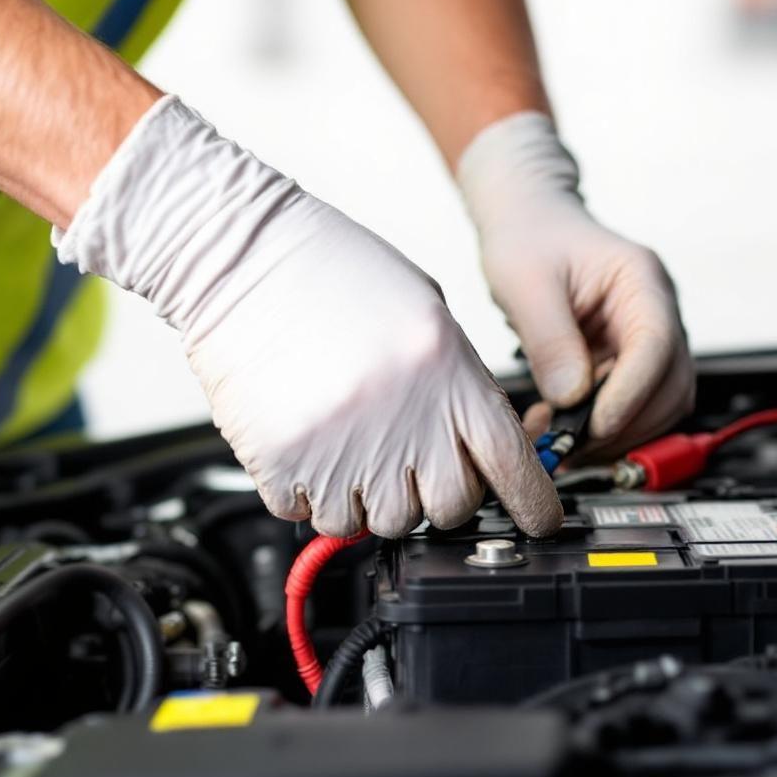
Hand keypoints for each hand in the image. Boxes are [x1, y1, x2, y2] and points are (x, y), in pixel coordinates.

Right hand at [54, 97, 561, 537]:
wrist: (236, 253)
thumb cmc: (330, 271)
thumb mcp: (426, 313)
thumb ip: (457, 383)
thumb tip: (478, 447)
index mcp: (447, 372)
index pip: (510, 463)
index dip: (534, 503)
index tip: (540, 520)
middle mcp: (402, 416)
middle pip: (448, 508)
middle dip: (438, 497)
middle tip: (412, 464)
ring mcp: (341, 446)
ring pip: (378, 522)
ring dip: (369, 499)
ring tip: (349, 445)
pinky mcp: (283, 462)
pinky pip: (311, 515)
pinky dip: (311, 495)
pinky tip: (309, 447)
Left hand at [458, 112, 693, 457]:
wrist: (529, 225)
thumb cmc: (529, 238)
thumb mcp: (525, 282)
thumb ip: (549, 339)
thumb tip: (571, 398)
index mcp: (641, 280)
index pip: (656, 346)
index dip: (630, 393)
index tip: (594, 425)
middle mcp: (656, 313)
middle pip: (670, 387)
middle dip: (625, 425)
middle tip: (570, 446)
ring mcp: (647, 341)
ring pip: (659, 407)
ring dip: (615, 435)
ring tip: (559, 442)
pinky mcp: (629, 364)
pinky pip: (632, 409)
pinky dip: (602, 430)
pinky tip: (561, 431)